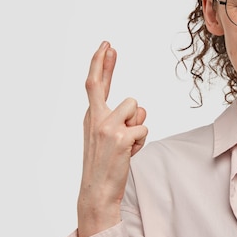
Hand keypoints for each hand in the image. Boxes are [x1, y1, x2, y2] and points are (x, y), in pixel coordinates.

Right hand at [77, 41, 147, 236]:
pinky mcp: (121, 137)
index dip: (101, 65)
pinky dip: (142, 141)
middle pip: (104, 85)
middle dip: (106, 65)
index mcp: (91, 117)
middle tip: (109, 45)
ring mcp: (107, 127)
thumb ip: (119, 119)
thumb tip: (138, 108)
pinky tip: (130, 153)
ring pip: (137, 109)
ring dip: (138, 126)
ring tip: (128, 144)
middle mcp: (95, 118)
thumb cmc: (107, 164)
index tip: (106, 47)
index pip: (95, 86)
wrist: (98, 191)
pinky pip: (144, 128)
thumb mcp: (107, 138)